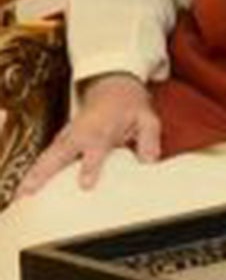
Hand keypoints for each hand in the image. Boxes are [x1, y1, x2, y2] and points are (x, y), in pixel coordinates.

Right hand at [19, 73, 160, 197]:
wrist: (113, 86)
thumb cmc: (131, 106)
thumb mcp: (147, 118)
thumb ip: (149, 139)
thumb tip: (148, 161)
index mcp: (103, 128)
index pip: (95, 150)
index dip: (90, 167)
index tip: (85, 185)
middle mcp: (81, 132)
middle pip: (60, 153)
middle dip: (46, 172)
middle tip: (31, 191)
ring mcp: (68, 134)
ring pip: (48, 155)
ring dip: (34, 173)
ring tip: (22, 193)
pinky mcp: (62, 138)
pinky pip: (47, 155)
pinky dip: (36, 169)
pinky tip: (27, 186)